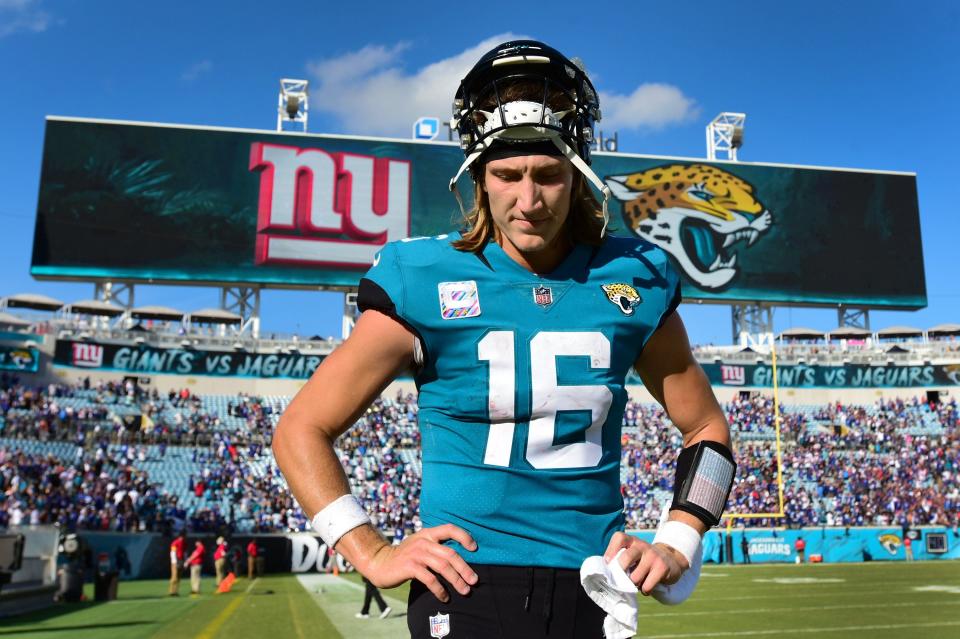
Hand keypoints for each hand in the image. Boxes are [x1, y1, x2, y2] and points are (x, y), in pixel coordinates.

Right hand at [363, 524, 478, 602]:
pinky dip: (440, 590)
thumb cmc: (404, 556)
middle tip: (475, 581)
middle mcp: (423, 541)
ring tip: (465, 591)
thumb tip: (459, 559)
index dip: (464, 536)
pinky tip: (445, 597)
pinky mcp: (410, 567)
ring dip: (456, 581)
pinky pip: (430, 579)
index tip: (474, 548)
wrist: (379, 563)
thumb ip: (435, 547)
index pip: (450, 528)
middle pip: (451, 554)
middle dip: (465, 568)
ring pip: (443, 567)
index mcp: (428, 534)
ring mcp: (416, 554)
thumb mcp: (420, 545)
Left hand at [603, 532, 688, 595]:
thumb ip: (620, 559)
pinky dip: (644, 590)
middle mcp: (642, 545)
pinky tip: (646, 587)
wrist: (669, 560)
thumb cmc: (642, 560)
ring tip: (636, 583)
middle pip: (626, 558)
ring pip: (635, 577)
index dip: (611, 550)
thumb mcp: (632, 554)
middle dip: (620, 573)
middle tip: (622, 579)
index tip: (608, 563)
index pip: (619, 538)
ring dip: (634, 585)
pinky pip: (647, 586)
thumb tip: (606, 573)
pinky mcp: (662, 567)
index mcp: (631, 540)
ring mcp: (653, 555)